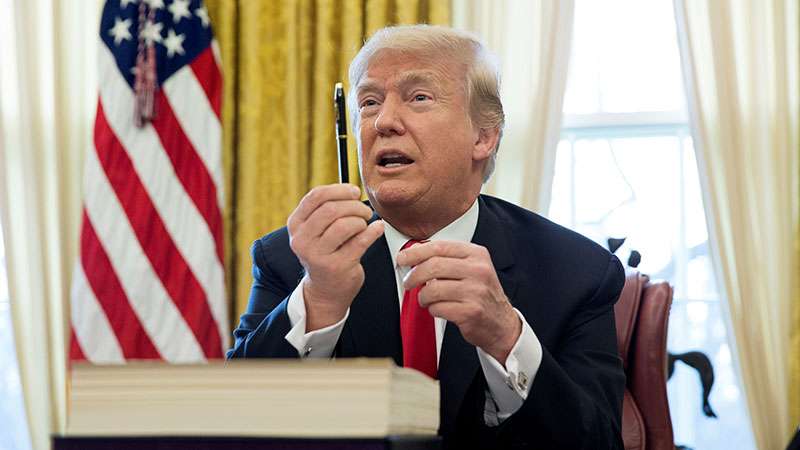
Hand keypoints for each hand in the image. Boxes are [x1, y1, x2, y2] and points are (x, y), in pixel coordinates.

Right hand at [287, 184, 384, 330]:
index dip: (339, 190)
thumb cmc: (326, 252)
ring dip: (362, 220)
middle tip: (365, 211)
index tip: (354, 192)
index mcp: (296, 225)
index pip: (316, 196)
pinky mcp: (337, 267)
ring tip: (365, 223)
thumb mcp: (316, 230)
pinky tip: (378, 229)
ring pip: (345, 224)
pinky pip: (361, 241)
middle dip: (354, 206)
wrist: (326, 289)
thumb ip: (326, 208)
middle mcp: (302, 240)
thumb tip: (352, 190)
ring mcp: (318, 255)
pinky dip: (374, 231)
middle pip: (332, 209)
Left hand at [397, 241, 521, 363]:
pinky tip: (438, 309)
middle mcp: (479, 270)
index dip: (415, 252)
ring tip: (425, 300)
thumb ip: (447, 258)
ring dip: (422, 296)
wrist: (502, 324)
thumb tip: (415, 251)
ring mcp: (476, 292)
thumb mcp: (471, 268)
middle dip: (414, 275)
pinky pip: (438, 308)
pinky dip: (432, 309)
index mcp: (477, 254)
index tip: (402, 258)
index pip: (439, 247)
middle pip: (433, 266)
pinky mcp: (471, 312)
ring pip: (433, 289)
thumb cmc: (481, 294)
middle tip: (408, 283)